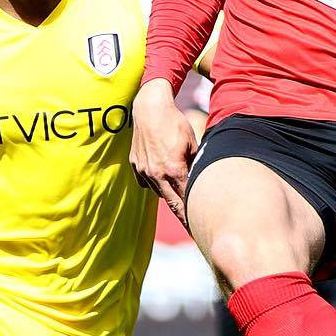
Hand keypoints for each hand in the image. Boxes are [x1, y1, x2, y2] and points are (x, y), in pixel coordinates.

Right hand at [130, 79, 197, 227]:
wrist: (149, 108)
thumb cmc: (175, 123)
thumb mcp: (192, 144)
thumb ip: (195, 165)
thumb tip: (200, 180)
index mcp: (173, 170)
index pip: (185, 201)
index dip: (192, 215)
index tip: (199, 226)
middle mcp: (157, 174)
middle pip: (172, 203)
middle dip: (183, 217)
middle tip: (193, 228)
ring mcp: (144, 171)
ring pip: (159, 192)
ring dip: (170, 197)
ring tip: (181, 203)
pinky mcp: (136, 165)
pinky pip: (147, 182)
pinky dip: (156, 184)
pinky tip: (163, 181)